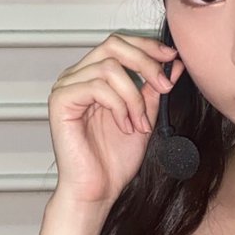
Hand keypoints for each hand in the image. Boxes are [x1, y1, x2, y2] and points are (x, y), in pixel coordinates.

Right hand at [47, 32, 185, 204]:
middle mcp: (77, 77)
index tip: (172, 58)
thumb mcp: (144, 116)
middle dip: (145, 63)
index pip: (118, 44)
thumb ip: (155, 89)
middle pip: (112, 46)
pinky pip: (96, 87)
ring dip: (134, 97)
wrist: (98, 190)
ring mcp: (66, 87)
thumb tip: (174, 63)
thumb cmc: (114, 160)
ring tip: (140, 123)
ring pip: (109, 68)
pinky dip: (118, 106)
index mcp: (94, 77)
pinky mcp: (61, 101)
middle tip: (165, 86)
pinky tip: (124, 126)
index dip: (147, 46)